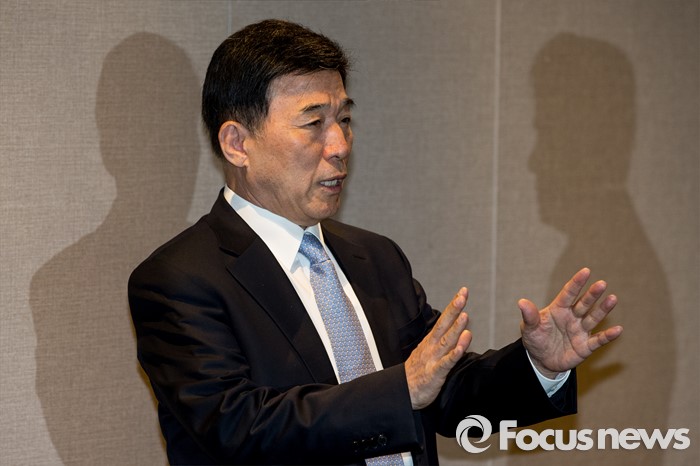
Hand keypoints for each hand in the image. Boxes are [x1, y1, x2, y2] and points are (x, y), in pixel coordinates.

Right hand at [405, 288, 471, 409]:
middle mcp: (432, 346)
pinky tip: (461, 348)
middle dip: (454, 309)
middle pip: (444, 325)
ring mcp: (433, 359)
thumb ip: (445, 342)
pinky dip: (453, 355)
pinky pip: (445, 363)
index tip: (462, 291)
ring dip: (456, 329)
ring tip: (465, 317)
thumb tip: (462, 331)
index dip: (453, 306)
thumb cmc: (418, 373)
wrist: (402, 392)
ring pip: (446, 341)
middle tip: (462, 296)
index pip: (444, 320)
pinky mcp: (434, 373)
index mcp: (431, 341)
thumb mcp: (430, 353)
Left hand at [519, 268, 622, 377]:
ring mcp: (580, 331)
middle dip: (592, 294)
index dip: (576, 283)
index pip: (568, 294)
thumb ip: (529, 316)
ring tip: (613, 298)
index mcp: (558, 309)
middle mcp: (572, 317)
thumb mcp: (529, 328)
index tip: (586, 271)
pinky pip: (598, 340)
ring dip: (603, 310)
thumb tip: (521, 302)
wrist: (541, 360)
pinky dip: (608, 336)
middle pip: (583, 304)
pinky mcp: (585, 346)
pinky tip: (618, 330)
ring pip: (593, 318)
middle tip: (602, 283)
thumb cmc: (535, 339)